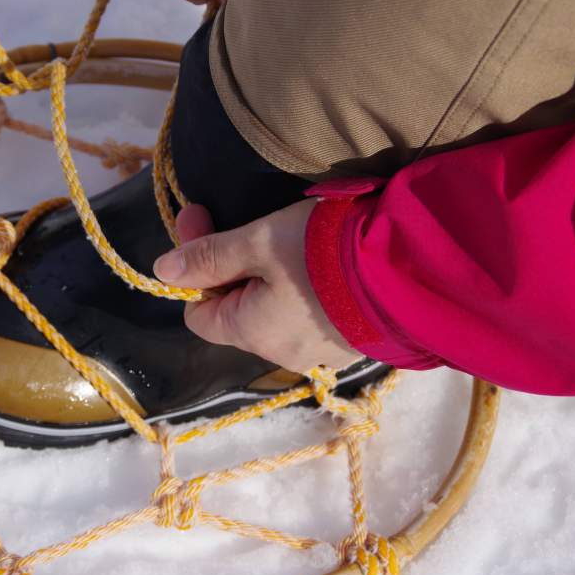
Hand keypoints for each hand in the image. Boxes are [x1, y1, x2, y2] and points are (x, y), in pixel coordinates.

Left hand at [153, 201, 360, 371]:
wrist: (412, 269)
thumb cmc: (324, 254)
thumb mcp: (259, 242)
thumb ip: (210, 257)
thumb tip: (162, 271)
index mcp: (252, 334)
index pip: (200, 314)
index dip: (197, 271)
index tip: (205, 221)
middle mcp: (284, 354)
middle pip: (239, 311)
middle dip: (234, 267)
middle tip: (248, 220)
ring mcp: (325, 351)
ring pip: (278, 313)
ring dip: (273, 278)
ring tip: (291, 239)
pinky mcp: (357, 339)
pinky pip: (316, 316)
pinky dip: (309, 290)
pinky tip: (324, 262)